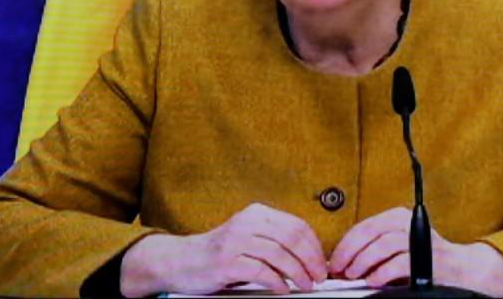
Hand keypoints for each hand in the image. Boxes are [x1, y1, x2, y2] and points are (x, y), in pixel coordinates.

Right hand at [120, 203, 327, 295]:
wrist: (181, 260)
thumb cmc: (219, 252)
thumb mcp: (248, 237)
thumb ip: (274, 240)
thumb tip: (309, 256)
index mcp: (257, 213)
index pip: (297, 225)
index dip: (315, 246)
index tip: (322, 262)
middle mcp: (247, 223)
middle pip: (292, 238)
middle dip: (311, 260)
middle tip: (319, 276)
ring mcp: (235, 241)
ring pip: (279, 254)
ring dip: (298, 273)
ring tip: (305, 285)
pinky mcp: (226, 262)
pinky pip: (261, 272)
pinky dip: (277, 282)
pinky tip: (283, 289)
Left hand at [328, 207, 502, 297]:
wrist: (461, 269)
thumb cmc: (424, 259)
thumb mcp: (396, 247)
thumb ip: (373, 249)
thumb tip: (343, 261)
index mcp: (398, 217)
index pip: (364, 225)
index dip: (345, 244)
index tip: (334, 260)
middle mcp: (408, 222)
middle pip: (371, 231)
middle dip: (350, 252)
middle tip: (339, 269)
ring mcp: (420, 239)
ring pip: (384, 244)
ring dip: (364, 261)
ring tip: (354, 275)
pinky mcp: (428, 257)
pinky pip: (400, 263)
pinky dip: (382, 273)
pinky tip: (374, 281)